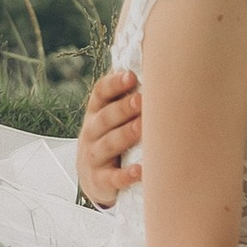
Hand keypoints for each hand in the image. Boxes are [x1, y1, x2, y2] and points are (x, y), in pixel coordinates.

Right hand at [75, 62, 142, 207]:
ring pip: (108, 144)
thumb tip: (154, 66)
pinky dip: (126, 175)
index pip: (100, 93)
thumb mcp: (111, 118)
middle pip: (105, 118)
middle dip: (123, 108)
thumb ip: (125, 97)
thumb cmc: (110, 138)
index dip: (114, 84)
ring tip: (142, 127)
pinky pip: (112, 178)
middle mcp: (91, 132)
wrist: (93, 178)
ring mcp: (93, 157)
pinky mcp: (99, 180)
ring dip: (126, 135)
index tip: (131, 76)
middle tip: (141, 100)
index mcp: (96, 112)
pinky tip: (140, 170)